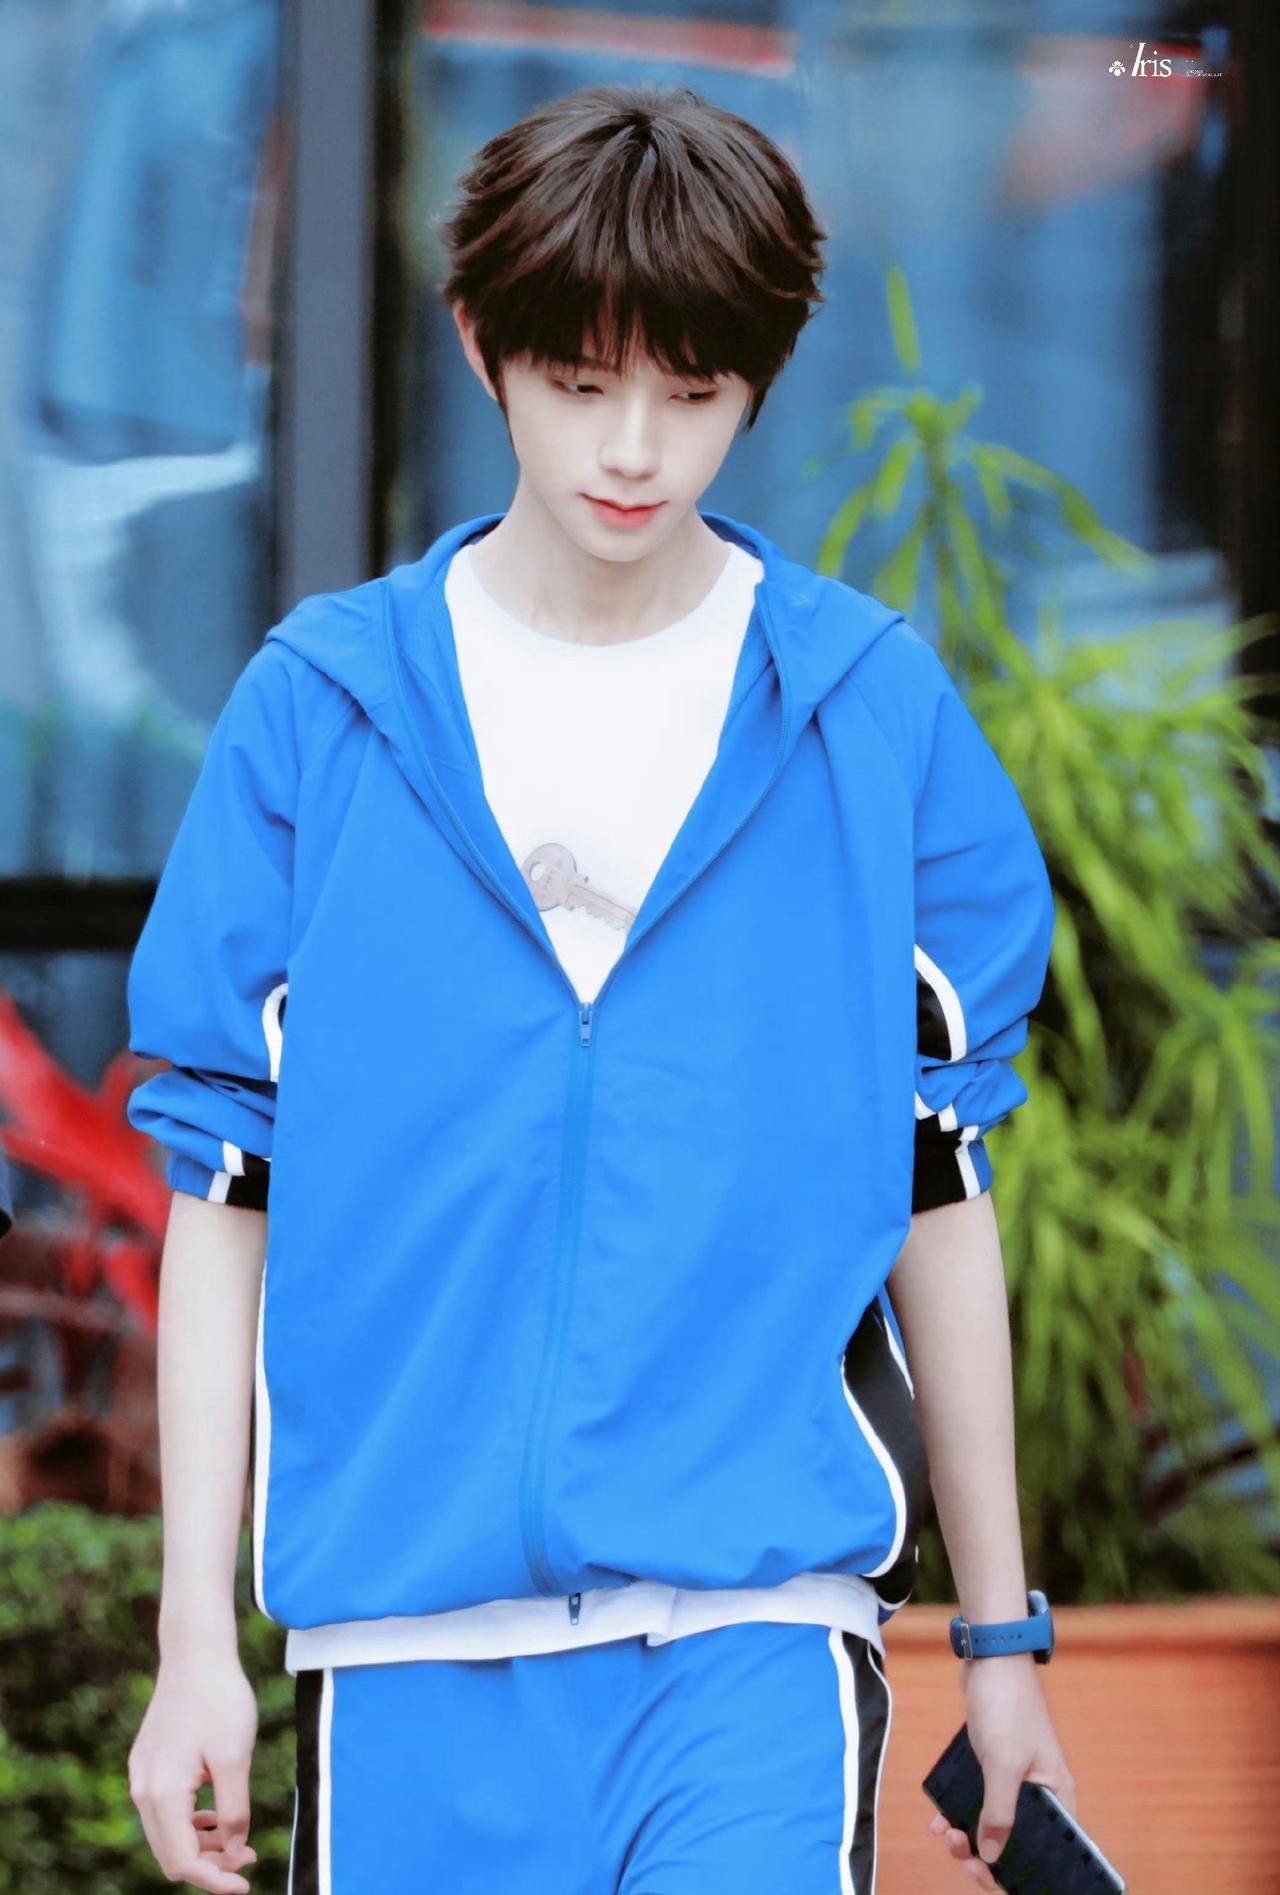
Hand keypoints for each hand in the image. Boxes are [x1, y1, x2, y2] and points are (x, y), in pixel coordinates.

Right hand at [128, 1648, 259, 1890]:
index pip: (183, 1863)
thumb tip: (234, 1851)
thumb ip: (233, 1811)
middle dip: (210, 1866)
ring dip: (201, 1845)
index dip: (215, 1881)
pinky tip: (216, 1814)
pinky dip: (190, 1823)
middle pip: (171, 1855)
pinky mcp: (147, 1764)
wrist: (195, 1653)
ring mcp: (141, 1776)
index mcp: (162, 1794)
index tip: (247, 1883)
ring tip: (238, 1838)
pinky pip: (164, 1811)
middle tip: (250, 1858)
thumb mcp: (236, 1757)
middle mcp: (143, 1790)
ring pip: (167, 1834)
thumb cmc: (220, 1699)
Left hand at [927, 1654, 1076, 1888]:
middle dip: (986, 1854)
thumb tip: (991, 1855)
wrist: (991, 1657)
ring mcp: (1016, 1779)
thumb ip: (998, 1812)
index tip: (987, 1874)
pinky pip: (978, 1801)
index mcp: (1057, 1797)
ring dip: (969, 1835)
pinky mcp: (994, 1765)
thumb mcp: (1003, 1764)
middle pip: (1017, 1842)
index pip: (1046, 1852)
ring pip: (994, 1823)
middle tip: (959, 1851)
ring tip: (946, 1833)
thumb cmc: (1007, 1705)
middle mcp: (1040, 1793)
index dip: (1018, 1872)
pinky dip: (960, 1812)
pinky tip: (940, 1819)